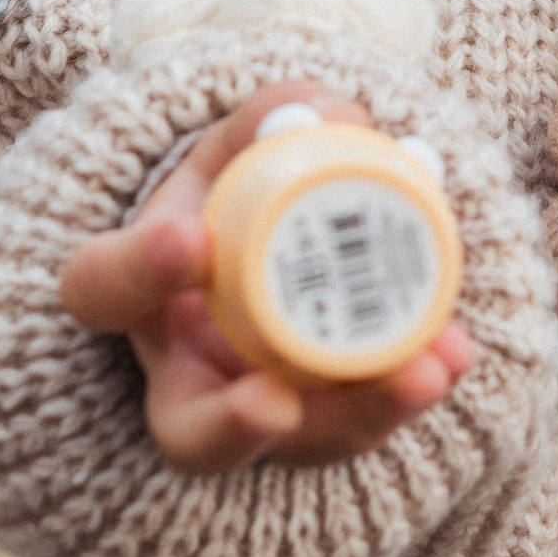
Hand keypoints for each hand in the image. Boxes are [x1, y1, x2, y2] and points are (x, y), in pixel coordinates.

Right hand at [58, 81, 471, 471]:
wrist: (271, 255)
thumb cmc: (238, 199)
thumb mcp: (239, 146)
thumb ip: (274, 118)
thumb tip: (338, 112)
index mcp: (140, 295)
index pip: (104, 289)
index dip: (138, 271)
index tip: (193, 241)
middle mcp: (190, 375)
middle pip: (189, 435)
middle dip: (233, 425)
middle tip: (277, 404)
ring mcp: (260, 413)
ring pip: (301, 444)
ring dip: (365, 410)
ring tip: (428, 368)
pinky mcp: (329, 425)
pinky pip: (368, 424)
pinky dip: (412, 391)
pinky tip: (454, 354)